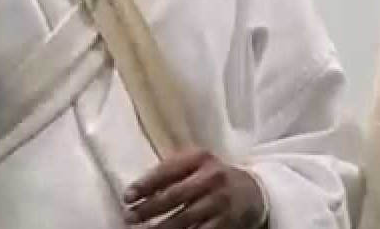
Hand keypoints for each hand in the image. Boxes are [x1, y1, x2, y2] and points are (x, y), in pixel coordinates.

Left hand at [123, 148, 266, 228]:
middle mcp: (213, 177)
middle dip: (148, 208)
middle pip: (175, 195)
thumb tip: (137, 189)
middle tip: (129, 217)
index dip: (146, 184)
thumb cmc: (213, 176)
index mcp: (202, 158)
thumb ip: (172, 169)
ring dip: (159, 227)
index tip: (127, 196)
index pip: (169, 169)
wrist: (252, 192)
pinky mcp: (225, 223)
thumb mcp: (198, 163)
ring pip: (184, 219)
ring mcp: (220, 201)